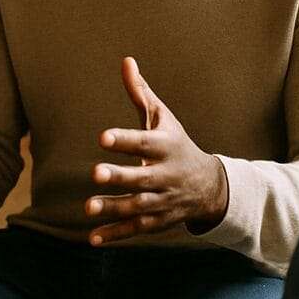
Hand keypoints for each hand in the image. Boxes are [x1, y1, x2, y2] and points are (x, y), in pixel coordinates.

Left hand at [86, 57, 228, 245]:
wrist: (210, 186)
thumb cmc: (176, 144)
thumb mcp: (163, 118)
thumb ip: (141, 93)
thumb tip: (126, 61)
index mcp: (166, 146)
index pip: (145, 143)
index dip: (125, 140)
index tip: (102, 137)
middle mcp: (166, 175)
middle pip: (143, 178)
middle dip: (120, 177)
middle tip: (94, 173)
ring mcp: (163, 200)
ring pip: (138, 206)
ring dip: (114, 207)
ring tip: (88, 206)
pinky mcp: (158, 221)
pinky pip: (136, 229)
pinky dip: (115, 234)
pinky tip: (92, 237)